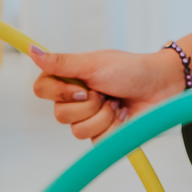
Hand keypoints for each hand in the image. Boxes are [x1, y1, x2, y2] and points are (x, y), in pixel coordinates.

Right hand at [29, 45, 182, 140]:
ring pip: (78, 131)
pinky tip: (123, 114)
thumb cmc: (129, 69)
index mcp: (68, 80)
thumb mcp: (92, 63)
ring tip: (117, 103)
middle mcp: (74, 100)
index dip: (59, 92)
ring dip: (103, 116)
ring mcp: (88, 119)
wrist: (159, 86)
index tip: (81, 87)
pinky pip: (96, 140)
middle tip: (105, 92)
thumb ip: (61, 62)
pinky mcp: (102, 134)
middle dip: (88, 105)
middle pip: (60, 115)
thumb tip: (32, 50)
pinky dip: (114, 127)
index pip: (41, 90)